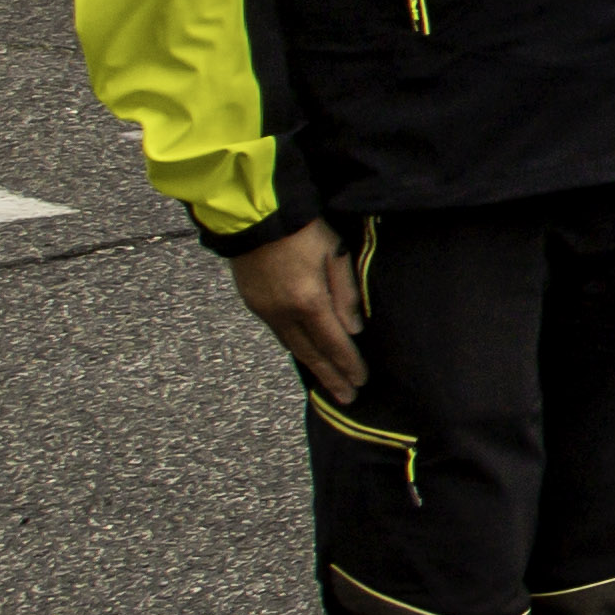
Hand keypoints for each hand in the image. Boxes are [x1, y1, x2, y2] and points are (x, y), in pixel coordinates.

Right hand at [232, 218, 367, 406]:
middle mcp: (283, 312)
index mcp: (308, 301)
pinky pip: (279, 333)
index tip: (361, 382)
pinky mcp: (253, 303)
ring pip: (292, 346)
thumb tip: (353, 330)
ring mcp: (264, 310)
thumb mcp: (335, 254)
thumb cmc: (303, 230)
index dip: (348, 365)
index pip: (333, 343)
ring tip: (328, 383)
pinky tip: (306, 353)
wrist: (255, 216)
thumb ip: (346, 294)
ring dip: (312, 366)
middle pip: (310, 354)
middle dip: (330, 377)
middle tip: (346, 398)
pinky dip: (295, 347)